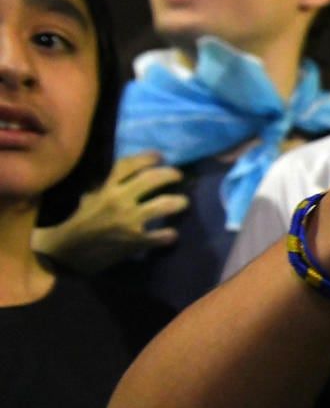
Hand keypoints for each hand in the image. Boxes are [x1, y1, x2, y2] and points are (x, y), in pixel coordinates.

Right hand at [32, 152, 187, 270]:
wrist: (68, 251)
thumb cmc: (81, 222)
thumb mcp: (90, 198)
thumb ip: (108, 186)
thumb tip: (129, 177)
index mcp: (106, 188)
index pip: (128, 164)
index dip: (147, 157)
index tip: (160, 156)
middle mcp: (119, 200)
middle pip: (151, 179)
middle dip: (170, 174)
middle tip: (178, 176)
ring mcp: (128, 220)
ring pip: (163, 205)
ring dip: (178, 202)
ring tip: (183, 202)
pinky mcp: (134, 241)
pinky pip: (160, 236)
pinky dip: (169, 235)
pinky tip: (172, 234)